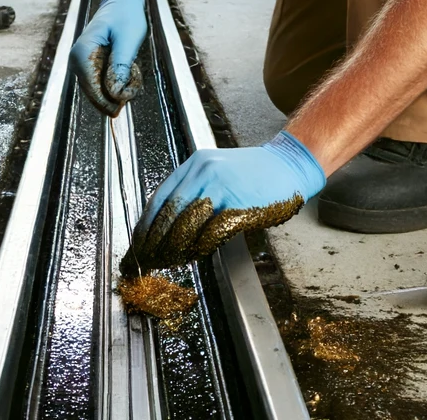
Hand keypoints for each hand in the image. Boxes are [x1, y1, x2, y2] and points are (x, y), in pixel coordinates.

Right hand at [69, 0, 147, 115]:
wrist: (121, 2)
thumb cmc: (125, 16)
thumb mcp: (128, 40)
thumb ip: (121, 66)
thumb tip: (116, 92)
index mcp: (82, 52)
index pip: (93, 88)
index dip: (110, 97)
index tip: (128, 96)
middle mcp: (76, 60)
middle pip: (94, 93)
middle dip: (116, 94)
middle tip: (134, 84)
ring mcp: (80, 64)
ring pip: (98, 91)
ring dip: (117, 89)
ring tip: (133, 73)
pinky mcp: (87, 66)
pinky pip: (100, 84)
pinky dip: (115, 83)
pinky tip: (127, 70)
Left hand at [127, 132, 326, 271]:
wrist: (288, 165)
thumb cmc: (255, 173)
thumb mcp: (217, 172)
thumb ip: (195, 192)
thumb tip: (170, 226)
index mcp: (195, 164)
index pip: (160, 197)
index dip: (146, 224)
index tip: (139, 243)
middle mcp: (204, 172)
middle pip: (169, 211)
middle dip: (154, 240)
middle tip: (145, 259)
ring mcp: (221, 187)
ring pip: (187, 222)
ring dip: (173, 246)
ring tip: (166, 261)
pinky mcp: (238, 204)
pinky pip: (212, 230)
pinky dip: (200, 246)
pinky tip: (194, 255)